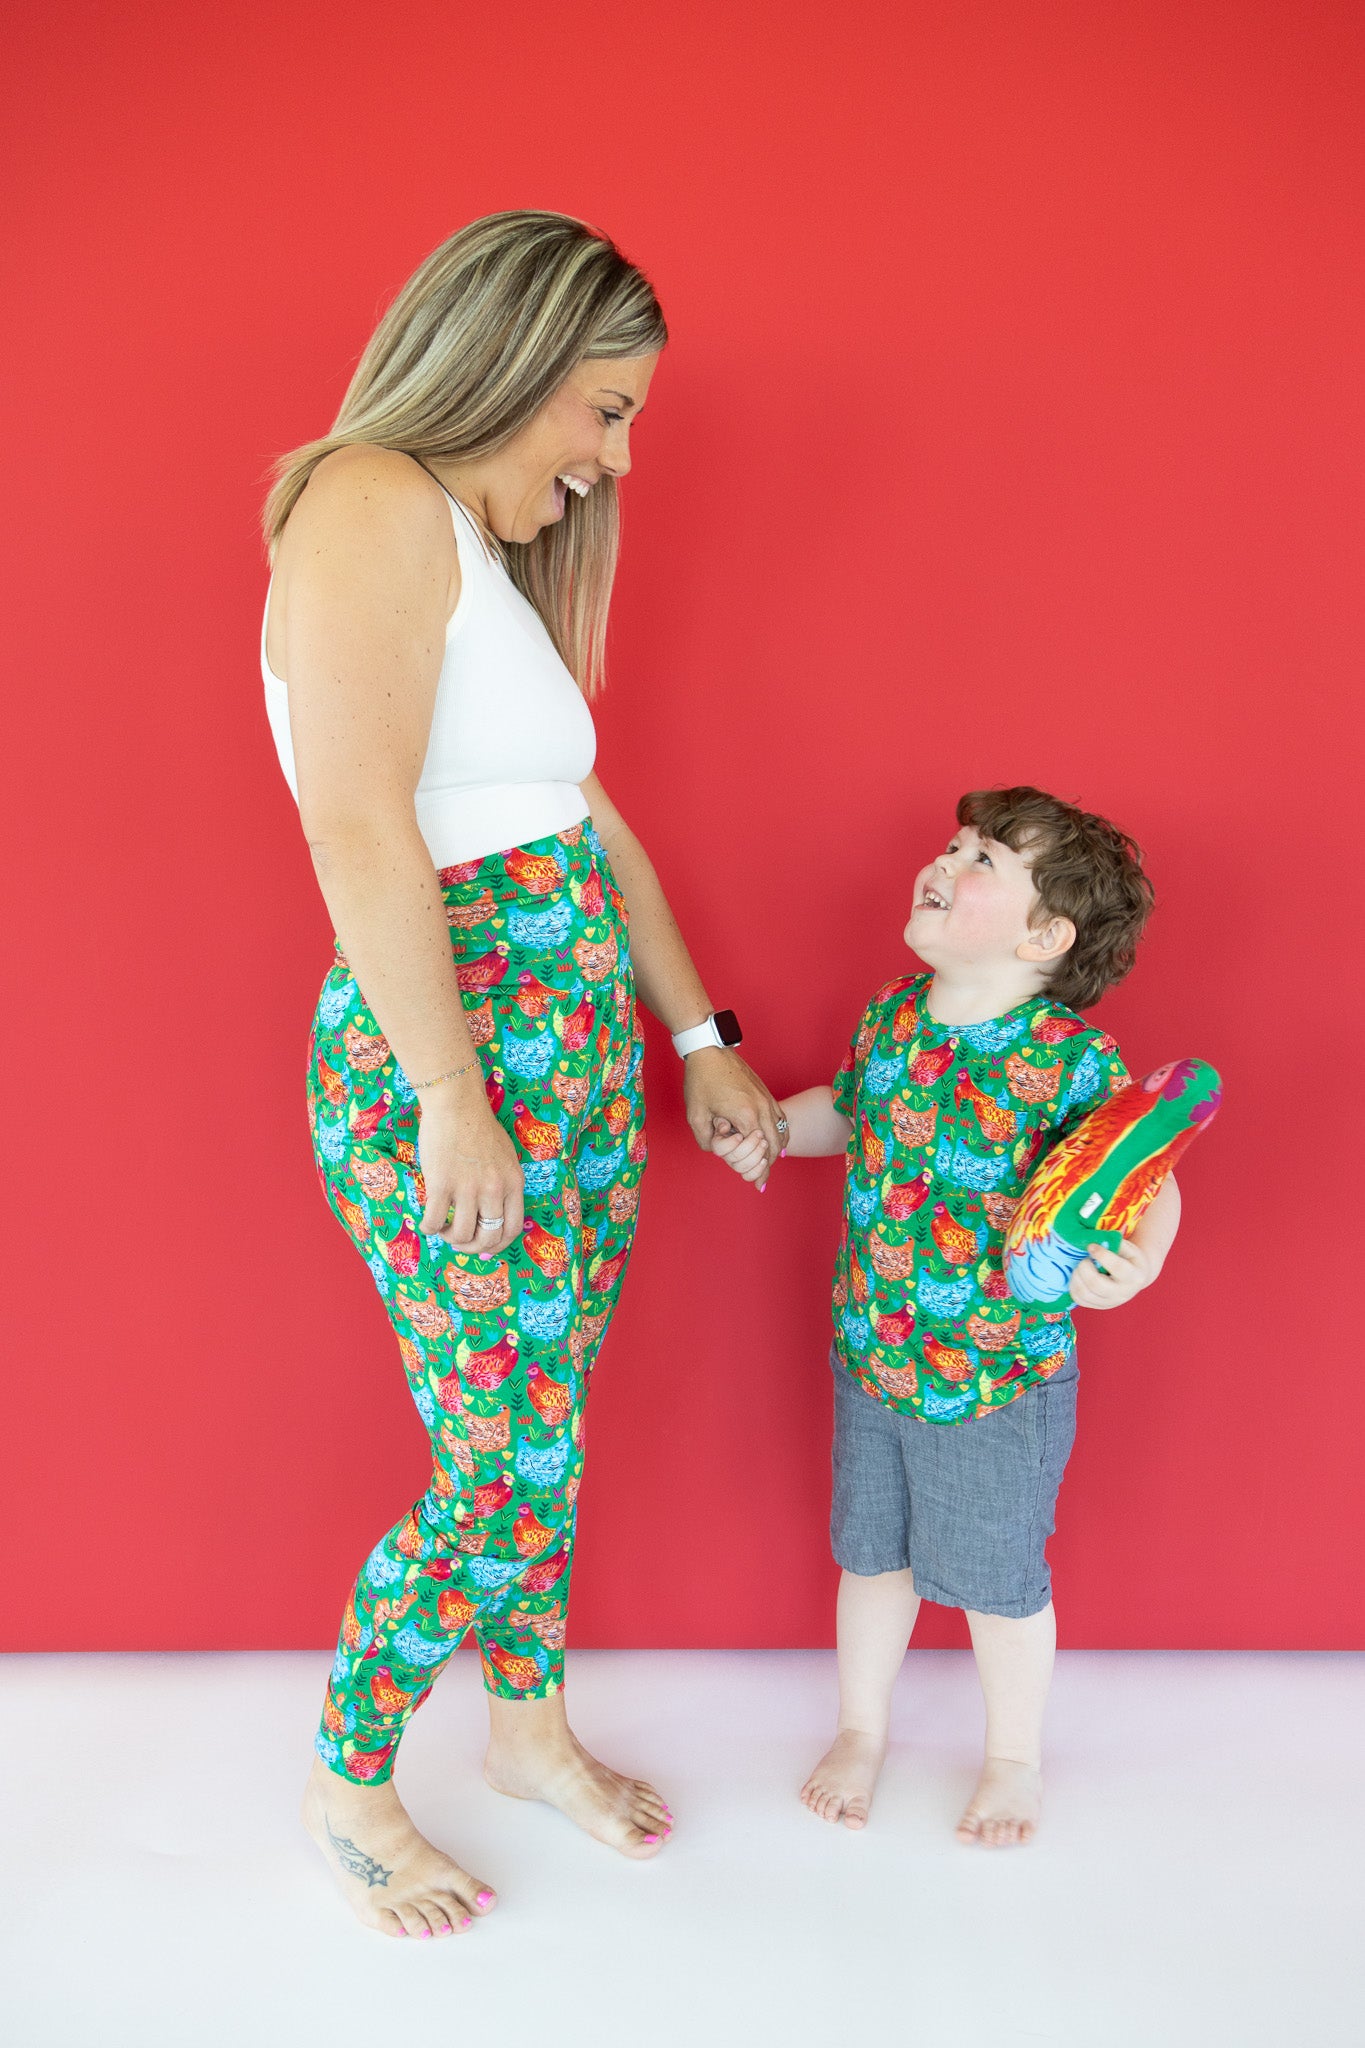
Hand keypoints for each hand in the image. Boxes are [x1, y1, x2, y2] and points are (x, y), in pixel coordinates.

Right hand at [415, 1088, 524, 1256]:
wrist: (457, 1105)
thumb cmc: (479, 1127)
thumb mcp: (505, 1158)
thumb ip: (503, 1184)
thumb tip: (492, 1214)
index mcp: (513, 1183)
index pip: (512, 1229)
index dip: (498, 1245)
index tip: (484, 1245)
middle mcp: (494, 1189)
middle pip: (488, 1237)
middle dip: (472, 1247)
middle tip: (460, 1240)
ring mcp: (468, 1188)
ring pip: (461, 1234)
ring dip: (450, 1238)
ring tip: (443, 1229)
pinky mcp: (441, 1184)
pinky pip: (434, 1221)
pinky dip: (429, 1228)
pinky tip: (427, 1223)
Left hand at [683, 1047, 784, 1185]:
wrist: (709, 1050)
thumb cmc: (701, 1080)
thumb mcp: (696, 1115)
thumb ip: (706, 1140)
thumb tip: (718, 1150)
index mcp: (746, 1115)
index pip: (759, 1152)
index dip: (758, 1171)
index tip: (757, 1185)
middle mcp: (762, 1108)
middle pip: (775, 1145)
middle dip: (768, 1165)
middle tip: (761, 1178)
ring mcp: (767, 1099)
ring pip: (782, 1132)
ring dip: (776, 1150)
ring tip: (767, 1163)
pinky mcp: (766, 1093)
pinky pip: (781, 1119)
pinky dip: (780, 1134)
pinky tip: (774, 1142)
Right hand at [711, 1124, 771, 1185]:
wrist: (747, 1129)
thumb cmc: (736, 1121)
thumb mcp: (728, 1117)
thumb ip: (723, 1121)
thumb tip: (724, 1127)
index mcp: (720, 1143)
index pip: (719, 1148)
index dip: (730, 1144)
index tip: (740, 1135)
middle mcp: (727, 1156)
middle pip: (733, 1158)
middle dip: (749, 1146)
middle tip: (759, 1134)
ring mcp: (737, 1164)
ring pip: (742, 1168)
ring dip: (756, 1156)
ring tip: (764, 1143)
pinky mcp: (748, 1170)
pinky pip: (749, 1176)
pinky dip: (758, 1171)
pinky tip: (764, 1160)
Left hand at [1068, 1236, 1156, 1309]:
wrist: (1134, 1278)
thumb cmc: (1129, 1259)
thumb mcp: (1129, 1248)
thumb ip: (1115, 1243)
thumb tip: (1095, 1240)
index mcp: (1135, 1276)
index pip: (1117, 1267)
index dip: (1101, 1255)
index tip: (1091, 1246)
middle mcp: (1123, 1293)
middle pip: (1096, 1284)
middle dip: (1085, 1268)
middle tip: (1085, 1259)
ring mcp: (1110, 1303)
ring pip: (1085, 1293)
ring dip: (1077, 1276)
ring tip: (1080, 1267)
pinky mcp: (1098, 1306)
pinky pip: (1079, 1299)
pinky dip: (1074, 1286)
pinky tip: (1079, 1276)